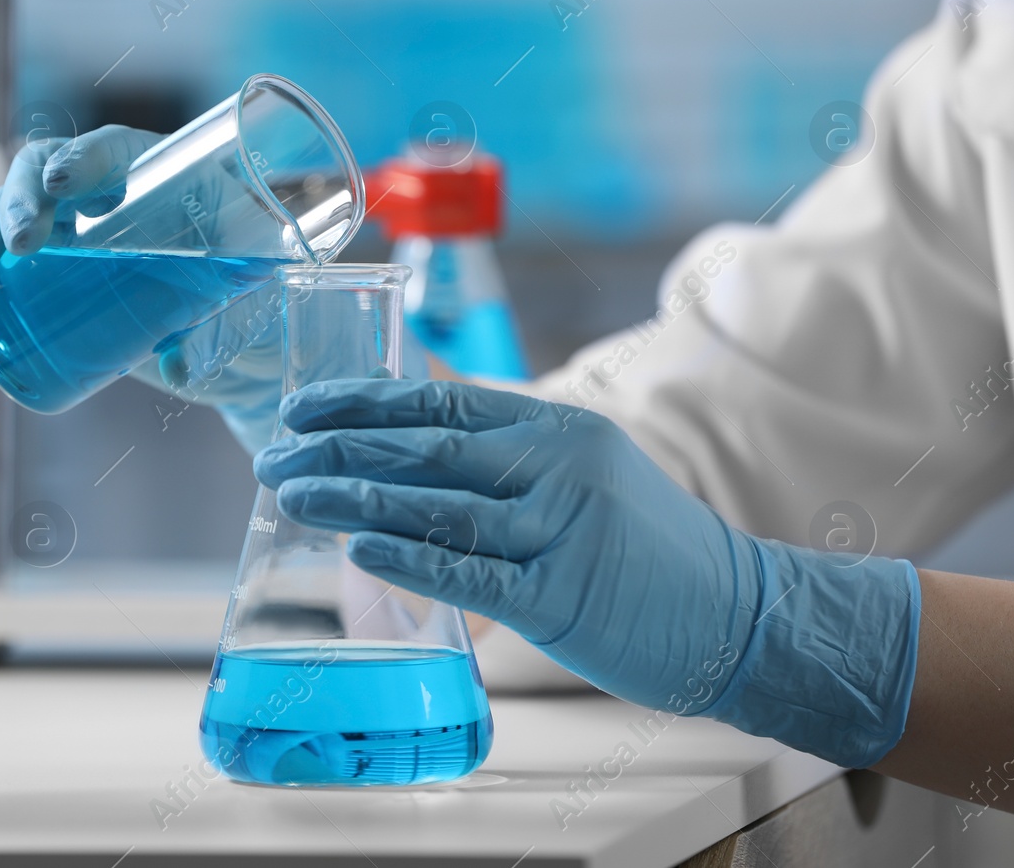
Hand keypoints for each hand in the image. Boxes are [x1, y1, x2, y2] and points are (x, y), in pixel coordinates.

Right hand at [0, 124, 283, 449]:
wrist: (239, 336)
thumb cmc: (252, 301)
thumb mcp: (246, 306)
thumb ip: (217, 328)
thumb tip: (177, 365)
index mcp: (162, 176)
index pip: (112, 151)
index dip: (82, 159)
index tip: (63, 187)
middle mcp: (110, 195)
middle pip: (48, 174)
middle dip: (22, 199)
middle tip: (21, 243)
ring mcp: (77, 233)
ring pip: (16, 210)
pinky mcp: (59, 273)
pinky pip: (9, 257)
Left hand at [254, 379, 920, 767]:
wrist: (740, 614)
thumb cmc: (646, 545)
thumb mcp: (585, 470)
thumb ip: (505, 455)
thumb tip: (407, 448)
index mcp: (556, 424)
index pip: (441, 398)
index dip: (364, 400)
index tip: (302, 406)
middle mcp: (555, 464)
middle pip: (426, 444)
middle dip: (338, 446)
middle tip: (273, 453)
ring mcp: (559, 528)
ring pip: (435, 504)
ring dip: (354, 498)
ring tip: (293, 494)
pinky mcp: (561, 594)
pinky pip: (467, 572)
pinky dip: (407, 560)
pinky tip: (357, 551)